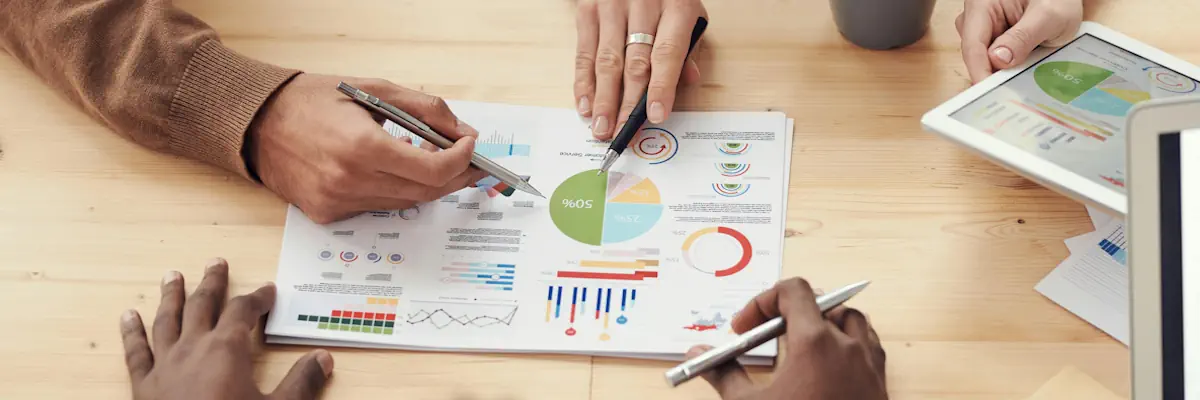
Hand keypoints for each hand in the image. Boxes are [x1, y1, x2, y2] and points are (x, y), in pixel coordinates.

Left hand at [120, 258, 333, 399]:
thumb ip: (300, 384)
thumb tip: (322, 359)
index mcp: (227, 350)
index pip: (244, 311)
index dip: (258, 298)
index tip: (268, 290)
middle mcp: (193, 348)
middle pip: (203, 305)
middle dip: (212, 283)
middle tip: (216, 263)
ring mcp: (164, 365)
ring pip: (167, 320)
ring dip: (171, 296)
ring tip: (172, 276)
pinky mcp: (143, 386)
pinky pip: (136, 352)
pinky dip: (132, 332)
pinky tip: (128, 317)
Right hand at [247, 74, 489, 223]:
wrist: (256, 122)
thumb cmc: (313, 100)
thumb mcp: (374, 89)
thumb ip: (425, 110)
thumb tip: (463, 132)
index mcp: (363, 147)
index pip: (433, 170)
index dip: (461, 161)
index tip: (470, 146)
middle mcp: (350, 181)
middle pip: (425, 192)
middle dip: (454, 176)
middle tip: (466, 160)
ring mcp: (337, 203)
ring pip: (404, 203)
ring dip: (425, 183)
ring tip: (428, 159)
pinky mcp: (327, 215)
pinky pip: (376, 208)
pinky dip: (393, 191)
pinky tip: (389, 170)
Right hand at [574, 0, 706, 139]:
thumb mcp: (688, 13)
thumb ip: (688, 48)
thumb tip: (688, 81)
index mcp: (676, 6)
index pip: (668, 52)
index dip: (662, 87)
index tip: (656, 115)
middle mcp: (643, 3)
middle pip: (634, 62)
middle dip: (628, 103)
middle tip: (622, 133)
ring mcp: (612, 6)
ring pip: (606, 61)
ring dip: (603, 99)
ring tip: (602, 127)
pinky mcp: (588, 9)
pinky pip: (584, 52)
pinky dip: (583, 82)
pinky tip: (585, 104)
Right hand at [687, 278, 886, 399]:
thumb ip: (723, 373)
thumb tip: (699, 354)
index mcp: (815, 342)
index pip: (793, 291)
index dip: (763, 302)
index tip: (745, 327)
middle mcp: (847, 346)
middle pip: (820, 303)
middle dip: (789, 314)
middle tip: (766, 338)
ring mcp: (869, 364)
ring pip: (850, 320)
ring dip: (823, 324)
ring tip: (798, 347)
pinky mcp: (880, 383)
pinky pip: (868, 345)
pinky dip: (847, 344)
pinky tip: (827, 367)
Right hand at [956, 0, 1082, 82]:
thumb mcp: (1049, 16)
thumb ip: (1023, 37)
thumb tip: (997, 59)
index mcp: (982, 5)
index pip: (973, 45)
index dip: (979, 72)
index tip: (989, 93)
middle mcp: (978, 17)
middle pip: (976, 55)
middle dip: (994, 72)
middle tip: (1017, 88)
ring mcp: (985, 29)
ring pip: (986, 60)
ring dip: (1006, 68)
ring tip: (1031, 65)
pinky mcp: (994, 39)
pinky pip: (996, 60)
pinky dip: (1011, 66)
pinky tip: (1029, 62)